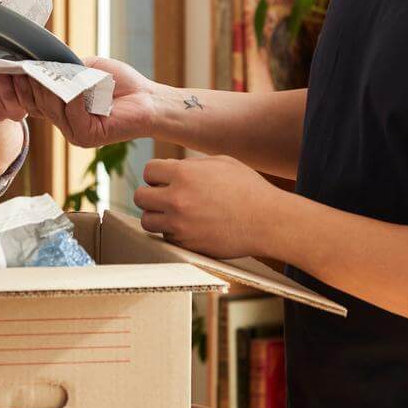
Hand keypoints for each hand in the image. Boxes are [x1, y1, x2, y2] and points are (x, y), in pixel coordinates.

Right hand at [20, 56, 163, 147]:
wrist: (148, 99)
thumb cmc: (119, 83)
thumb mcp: (85, 68)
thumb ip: (62, 68)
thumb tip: (38, 62)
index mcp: (59, 108)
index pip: (29, 99)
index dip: (19, 84)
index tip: (14, 67)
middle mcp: (63, 123)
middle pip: (36, 101)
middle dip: (33, 82)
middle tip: (33, 67)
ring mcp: (73, 132)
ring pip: (52, 106)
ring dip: (57, 86)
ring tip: (67, 75)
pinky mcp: (86, 136)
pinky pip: (71, 113)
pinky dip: (76, 97)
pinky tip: (84, 89)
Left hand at [134, 155, 281, 258]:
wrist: (267, 221)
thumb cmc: (249, 189)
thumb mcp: (221, 163)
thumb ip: (191, 164)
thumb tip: (170, 168)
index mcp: (183, 174)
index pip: (148, 170)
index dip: (156, 174)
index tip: (165, 179)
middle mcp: (176, 200)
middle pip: (140, 197)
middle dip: (151, 195)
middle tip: (165, 196)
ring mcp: (180, 225)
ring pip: (147, 221)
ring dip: (157, 216)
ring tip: (173, 213)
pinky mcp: (187, 245)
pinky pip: (165, 238)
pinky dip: (173, 233)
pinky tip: (190, 227)